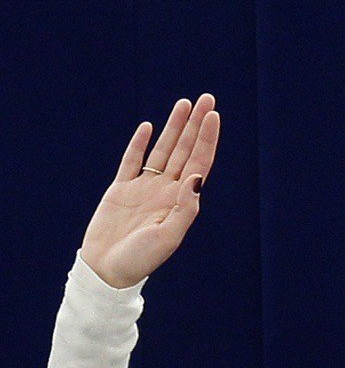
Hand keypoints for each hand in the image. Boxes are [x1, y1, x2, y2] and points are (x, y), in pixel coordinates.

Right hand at [80, 94, 219, 287]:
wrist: (108, 270)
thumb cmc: (140, 260)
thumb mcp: (168, 237)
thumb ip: (185, 208)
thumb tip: (196, 177)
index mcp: (179, 203)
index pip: (198, 164)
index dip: (207, 140)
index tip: (214, 116)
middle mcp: (165, 192)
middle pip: (184, 150)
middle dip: (196, 125)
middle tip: (207, 98)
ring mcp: (143, 189)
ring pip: (162, 150)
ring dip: (174, 127)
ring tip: (185, 104)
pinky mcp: (120, 190)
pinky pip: (131, 161)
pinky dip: (139, 143)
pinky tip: (149, 127)